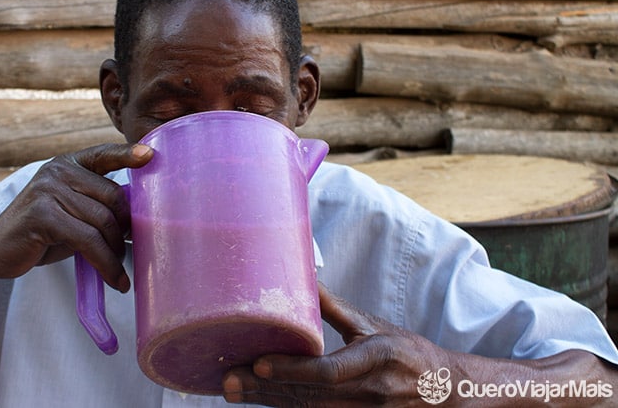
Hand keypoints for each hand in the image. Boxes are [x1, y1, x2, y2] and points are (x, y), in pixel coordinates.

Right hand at [0, 143, 152, 291]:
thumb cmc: (42, 233)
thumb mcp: (71, 211)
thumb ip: (97, 206)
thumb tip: (140, 219)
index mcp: (68, 165)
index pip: (103, 153)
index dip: (128, 154)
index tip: (151, 156)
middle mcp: (58, 171)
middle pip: (112, 197)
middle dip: (126, 227)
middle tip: (130, 250)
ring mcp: (48, 190)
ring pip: (103, 222)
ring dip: (116, 252)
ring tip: (119, 271)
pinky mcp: (42, 215)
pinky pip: (88, 240)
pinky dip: (106, 264)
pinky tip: (114, 280)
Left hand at [222, 283, 448, 406]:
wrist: (444, 390)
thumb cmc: (407, 352)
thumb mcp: (373, 325)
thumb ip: (335, 307)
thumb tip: (304, 276)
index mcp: (375, 359)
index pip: (328, 371)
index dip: (292, 370)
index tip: (259, 364)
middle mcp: (368, 392)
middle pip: (309, 396)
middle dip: (265, 390)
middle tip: (229, 381)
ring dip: (268, 401)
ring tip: (233, 391)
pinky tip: (261, 400)